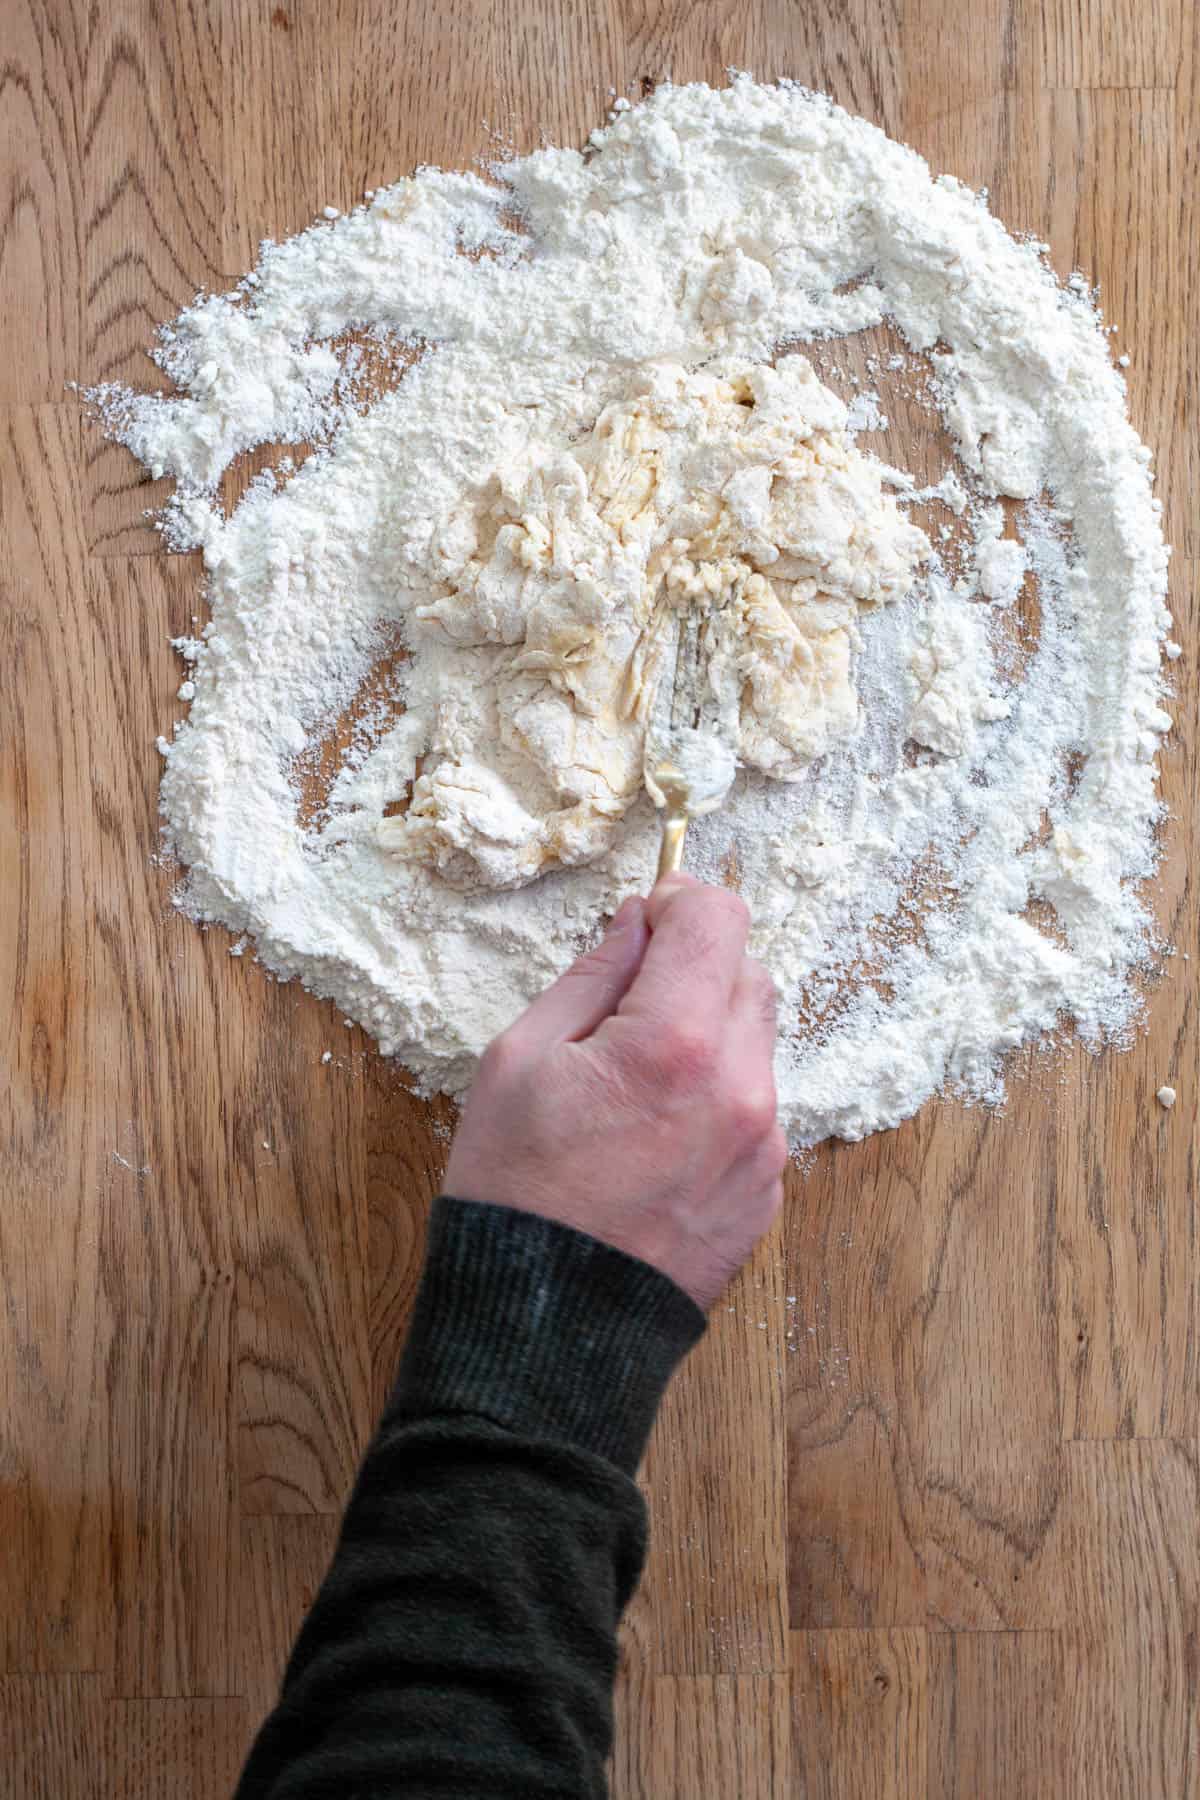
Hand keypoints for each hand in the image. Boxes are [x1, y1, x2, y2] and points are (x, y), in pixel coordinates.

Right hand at [445, 873, 786, 1309]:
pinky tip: (654, 1134)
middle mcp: (741, 1089)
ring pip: (756, 1042)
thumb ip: (593, 975)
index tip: (646, 917)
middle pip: (749, 973)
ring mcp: (763, 1145)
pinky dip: (717, 1095)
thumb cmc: (516, 1190)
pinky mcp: (767, 1190)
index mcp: (676, 1044)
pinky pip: (755, 1107)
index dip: (679, 902)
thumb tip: (638, 921)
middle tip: (628, 1001)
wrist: (547, 1328)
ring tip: (635, 1081)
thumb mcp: (520, 1058)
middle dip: (696, 966)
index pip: (719, 920)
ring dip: (708, 1032)